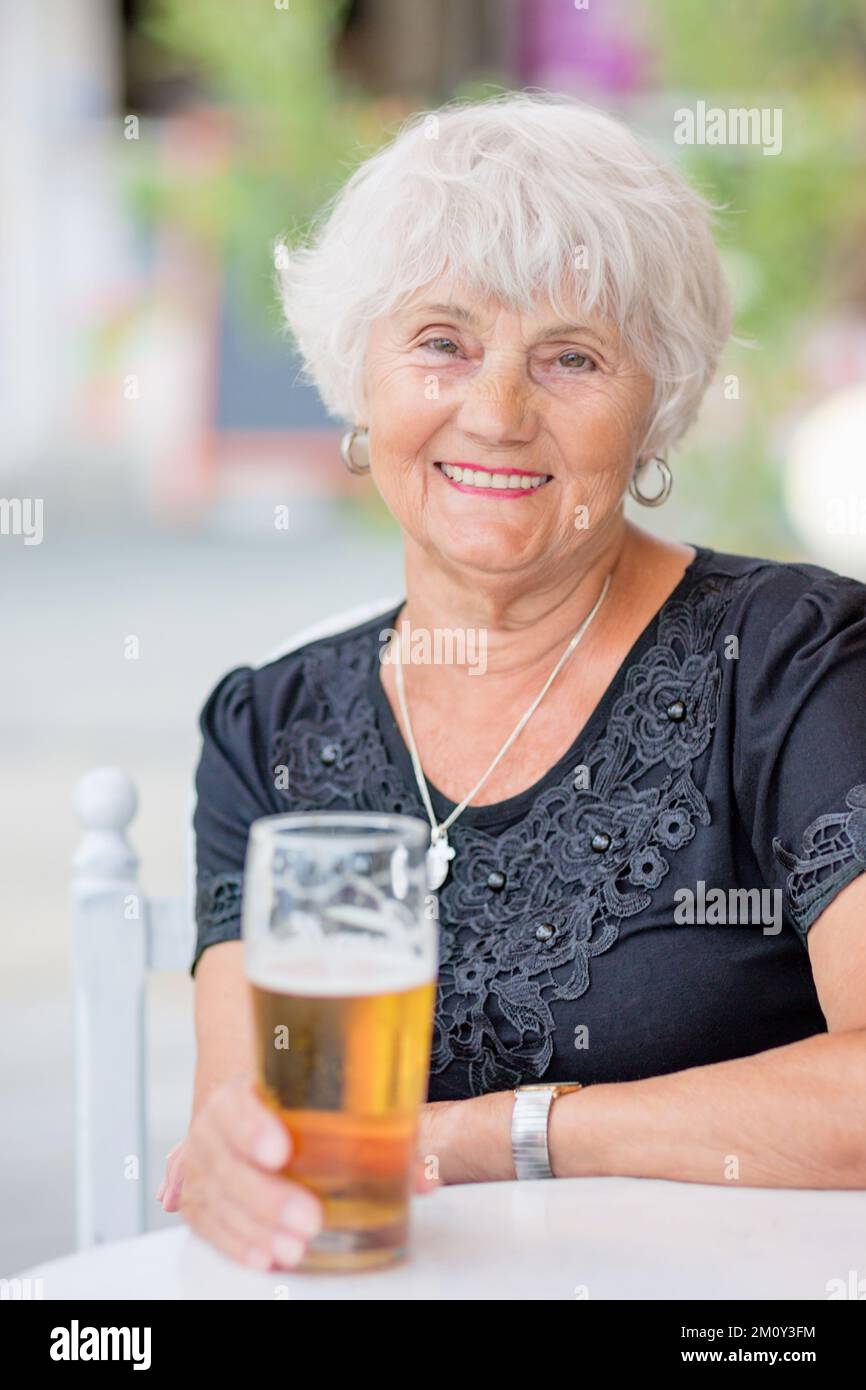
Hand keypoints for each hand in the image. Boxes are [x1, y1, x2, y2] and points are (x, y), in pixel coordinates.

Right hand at [156, 1078, 442, 1269]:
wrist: (260, 1111)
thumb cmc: (304, 1107)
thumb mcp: (339, 1104)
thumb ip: (383, 1137)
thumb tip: (426, 1178)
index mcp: (245, 1089)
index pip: (236, 1102)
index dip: (252, 1126)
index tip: (280, 1150)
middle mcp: (215, 1125)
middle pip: (225, 1161)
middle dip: (266, 1196)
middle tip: (309, 1218)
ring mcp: (203, 1163)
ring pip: (216, 1197)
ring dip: (255, 1228)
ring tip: (294, 1247)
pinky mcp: (201, 1197)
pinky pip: (208, 1223)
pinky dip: (236, 1242)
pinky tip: (264, 1255)